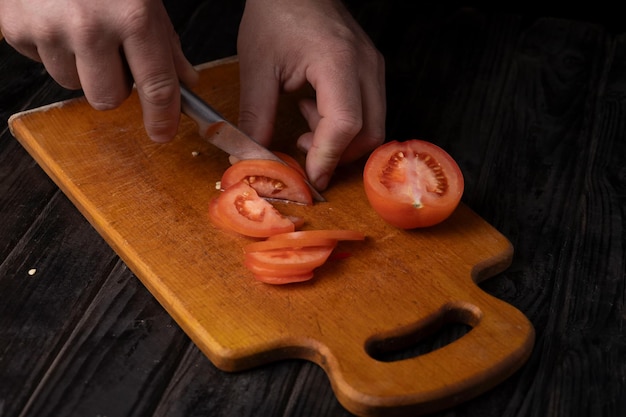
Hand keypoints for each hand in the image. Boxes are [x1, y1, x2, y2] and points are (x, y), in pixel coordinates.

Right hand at [0, 0, 197, 141]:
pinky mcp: (16, 29)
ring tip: (81, 29)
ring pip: (73, 85)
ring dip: (82, 68)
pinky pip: (42, 64)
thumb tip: (185, 81)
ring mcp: (49, 30)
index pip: (157, 87)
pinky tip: (55, 20)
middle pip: (107, 98)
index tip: (162, 133)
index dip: (162, 118)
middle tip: (113, 57)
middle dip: (114, 86)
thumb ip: (165, 43)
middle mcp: (91, 28)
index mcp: (133, 18)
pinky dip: (52, 50)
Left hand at [237, 0, 385, 189]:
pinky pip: (367, 111)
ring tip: (303, 125)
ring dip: (339, 140)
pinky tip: (311, 108)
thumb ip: (256, 116)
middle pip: (369, 132)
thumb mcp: (257, 66)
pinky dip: (342, 124)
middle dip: (338, 155)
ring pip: (372, 125)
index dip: (327, 157)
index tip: (309, 178)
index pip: (345, 123)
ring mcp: (372, 67)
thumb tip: (252, 156)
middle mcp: (365, 66)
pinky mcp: (369, 70)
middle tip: (303, 156)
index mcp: (337, 61)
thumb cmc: (276, 12)